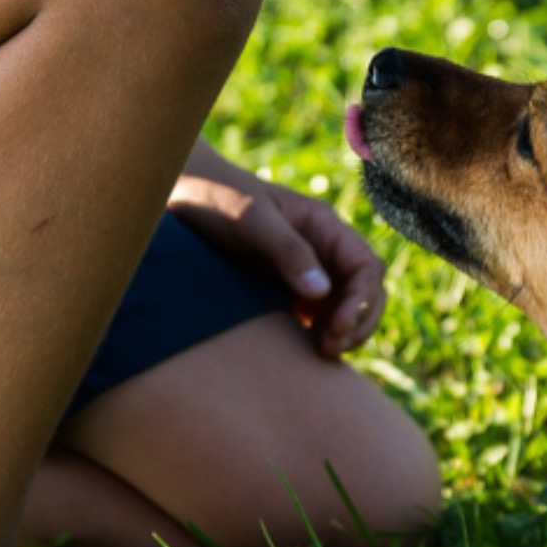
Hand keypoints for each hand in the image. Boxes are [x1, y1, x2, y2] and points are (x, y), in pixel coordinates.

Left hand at [169, 173, 385, 358]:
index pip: (367, 268)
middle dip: (358, 322)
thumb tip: (321, 293)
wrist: (179, 194)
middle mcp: (322, 249)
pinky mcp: (285, 286)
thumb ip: (288, 252)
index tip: (337, 328)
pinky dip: (318, 333)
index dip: (362, 301)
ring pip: (344, 306)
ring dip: (343, 332)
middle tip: (330, 349)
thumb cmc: (216, 198)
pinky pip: (316, 315)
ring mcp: (305, 269)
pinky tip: (302, 349)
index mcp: (324, 226)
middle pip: (366, 291)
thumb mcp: (252, 220)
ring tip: (321, 353)